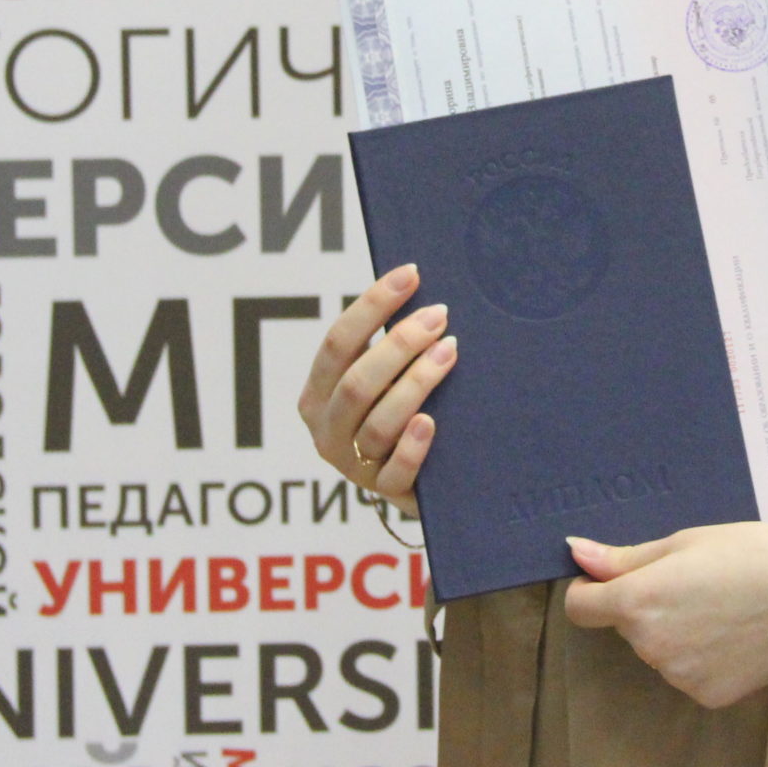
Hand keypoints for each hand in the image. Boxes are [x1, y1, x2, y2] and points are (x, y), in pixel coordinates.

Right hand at [295, 263, 457, 510]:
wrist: (425, 480)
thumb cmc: (403, 411)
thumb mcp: (383, 379)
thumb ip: (388, 347)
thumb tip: (419, 284)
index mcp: (318, 393)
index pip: (337, 342)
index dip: (373, 305)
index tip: (412, 274)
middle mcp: (326, 430)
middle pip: (357, 382)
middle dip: (400, 344)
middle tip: (439, 316)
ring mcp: (353, 465)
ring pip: (379, 423)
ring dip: (416, 382)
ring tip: (449, 351)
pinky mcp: (384, 492)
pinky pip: (395, 472)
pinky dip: (412, 446)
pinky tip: (431, 422)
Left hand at [562, 522, 767, 707]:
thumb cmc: (753, 552)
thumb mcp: (684, 542)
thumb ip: (625, 558)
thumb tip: (575, 553)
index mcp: (639, 602)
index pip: (580, 608)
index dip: (591, 590)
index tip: (614, 579)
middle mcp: (651, 647)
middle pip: (626, 626)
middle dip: (647, 605)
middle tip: (694, 580)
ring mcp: (681, 677)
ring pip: (658, 650)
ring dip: (675, 631)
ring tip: (722, 604)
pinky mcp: (709, 695)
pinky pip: (687, 672)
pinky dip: (702, 656)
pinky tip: (735, 633)